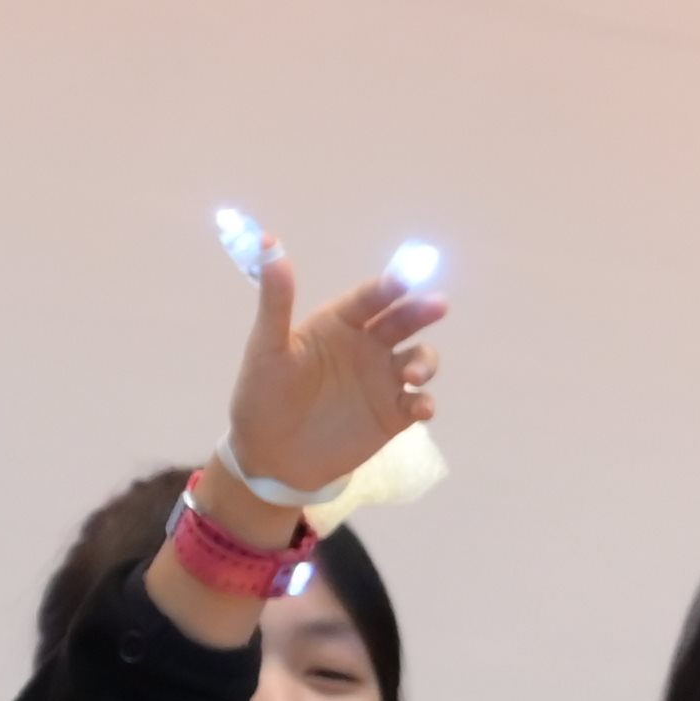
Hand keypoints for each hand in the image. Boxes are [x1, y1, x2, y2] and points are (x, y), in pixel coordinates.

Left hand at [221, 233, 441, 507]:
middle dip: (422, 311)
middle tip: (438, 304)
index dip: (387, 288)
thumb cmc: (262, 396)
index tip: (403, 280)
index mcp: (338, 324)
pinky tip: (420, 410)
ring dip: (425, 361)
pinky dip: (425, 403)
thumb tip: (267, 243)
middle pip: (403, 321)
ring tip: (412, 374)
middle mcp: (366, 346)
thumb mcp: (266, 348)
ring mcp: (382, 380)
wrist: (269, 457)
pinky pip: (418, 402)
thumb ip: (275, 300)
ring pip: (419, 358)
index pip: (368, 299)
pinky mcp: (392, 415)